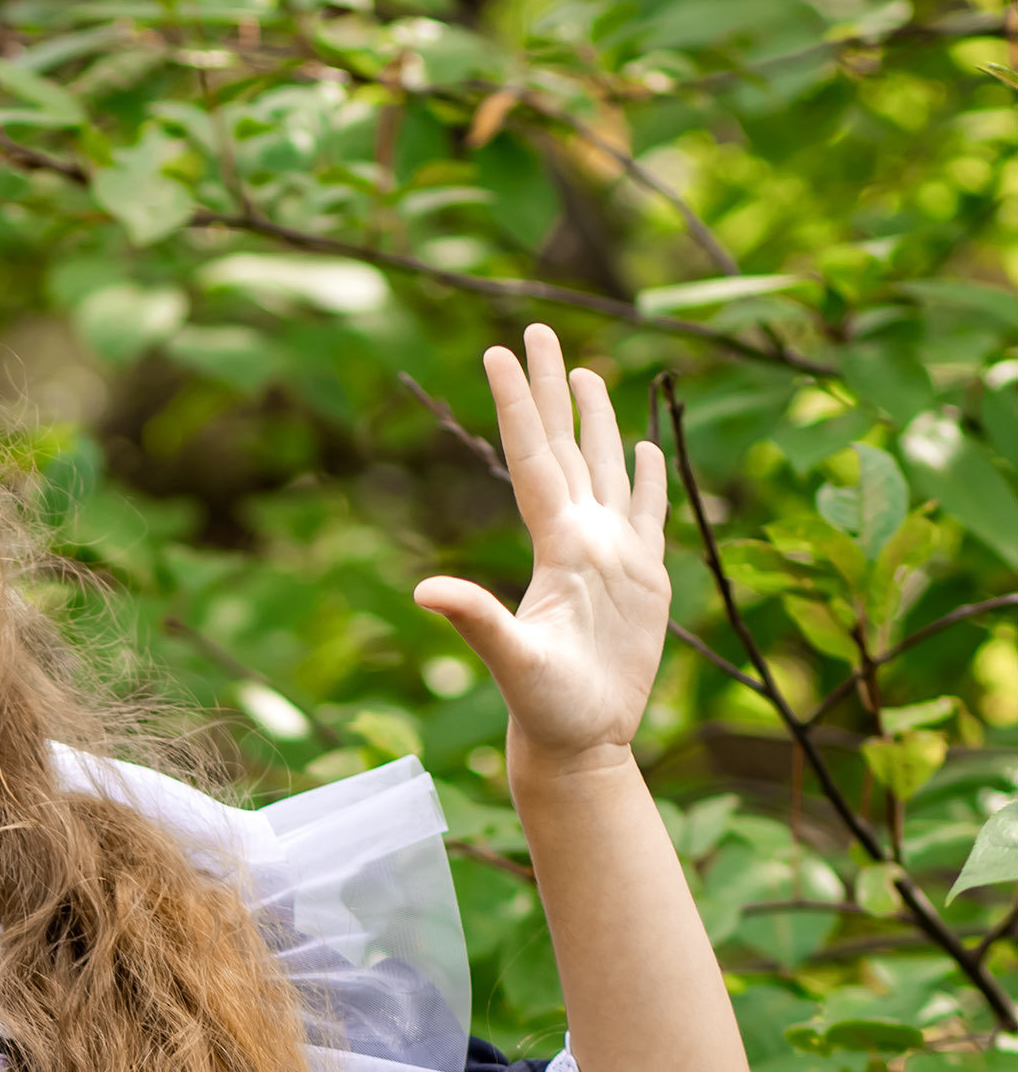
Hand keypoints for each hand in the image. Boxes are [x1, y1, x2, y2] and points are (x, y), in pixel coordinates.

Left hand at [413, 326, 671, 774]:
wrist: (581, 742)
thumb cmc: (544, 708)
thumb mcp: (511, 659)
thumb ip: (475, 620)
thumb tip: (424, 591)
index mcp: (553, 545)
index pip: (533, 456)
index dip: (517, 403)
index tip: (498, 349)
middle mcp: (580, 538)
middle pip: (563, 444)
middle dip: (549, 387)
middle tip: (535, 329)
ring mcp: (612, 555)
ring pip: (602, 467)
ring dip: (594, 420)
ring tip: (585, 372)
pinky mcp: (643, 579)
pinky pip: (646, 513)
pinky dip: (645, 477)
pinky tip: (643, 447)